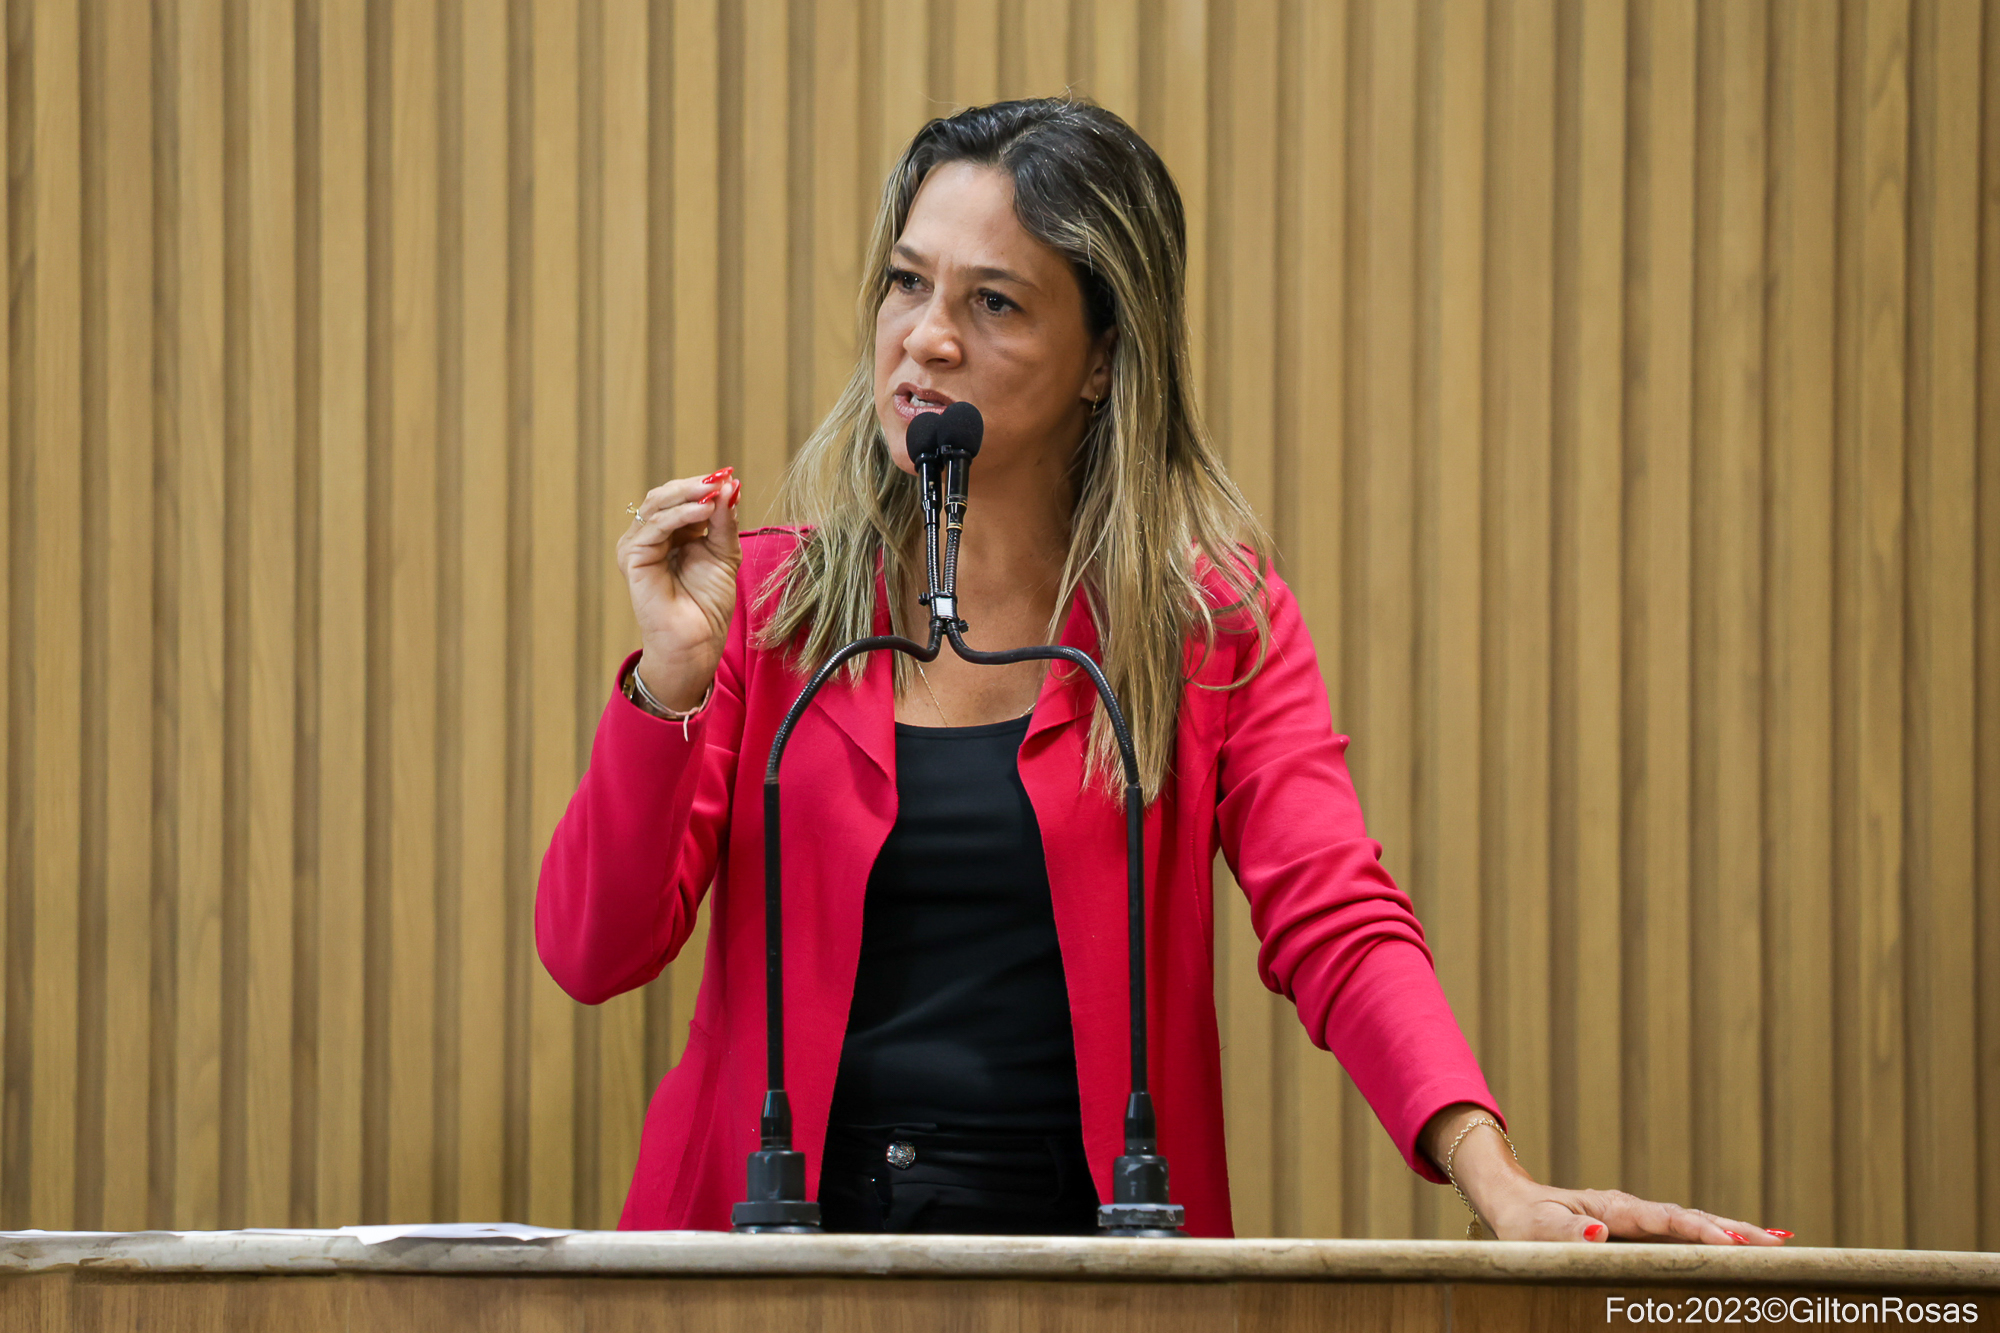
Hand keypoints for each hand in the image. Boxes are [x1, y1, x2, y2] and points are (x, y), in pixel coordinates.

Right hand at [617, 469, 742, 710]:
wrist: (697, 640)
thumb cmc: (709, 603)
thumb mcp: (724, 553)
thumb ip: (724, 520)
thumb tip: (730, 484)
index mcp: (671, 533)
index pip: (681, 497)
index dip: (703, 485)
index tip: (729, 474)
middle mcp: (651, 536)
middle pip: (666, 495)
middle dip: (695, 484)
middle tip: (721, 477)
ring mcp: (638, 545)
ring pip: (658, 505)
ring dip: (689, 494)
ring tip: (715, 491)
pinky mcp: (632, 557)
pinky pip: (655, 526)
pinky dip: (680, 514)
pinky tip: (704, 510)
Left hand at [1420, 1104, 1791, 1244]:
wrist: (1514, 1204)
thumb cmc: (1524, 1221)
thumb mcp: (1536, 1229)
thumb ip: (1565, 1233)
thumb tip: (1598, 1233)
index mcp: (1615, 1209)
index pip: (1667, 1221)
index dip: (1702, 1232)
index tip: (1737, 1244)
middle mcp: (1633, 1210)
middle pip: (1692, 1219)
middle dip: (1736, 1230)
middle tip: (1780, 1243)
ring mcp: (1639, 1219)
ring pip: (1693, 1225)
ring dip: (1733, 1233)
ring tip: (1776, 1242)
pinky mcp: (1639, 1230)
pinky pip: (1683, 1235)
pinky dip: (1714, 1238)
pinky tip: (1741, 1247)